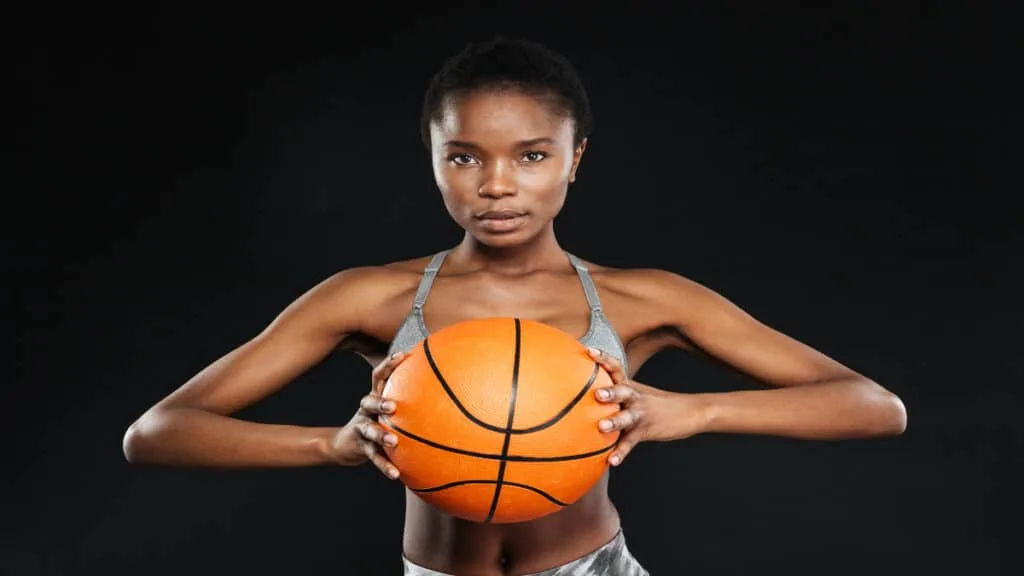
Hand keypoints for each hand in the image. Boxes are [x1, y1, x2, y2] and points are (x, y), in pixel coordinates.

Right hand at [327, 351, 406, 478]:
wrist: (346, 445)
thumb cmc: (378, 422)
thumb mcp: (390, 409)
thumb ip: (412, 400)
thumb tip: (446, 392)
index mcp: (376, 396)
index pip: (378, 376)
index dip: (388, 364)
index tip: (402, 355)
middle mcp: (366, 410)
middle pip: (369, 401)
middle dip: (380, 402)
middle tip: (392, 407)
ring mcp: (362, 429)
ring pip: (369, 430)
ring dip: (380, 435)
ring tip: (393, 442)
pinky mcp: (362, 448)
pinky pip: (374, 457)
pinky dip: (385, 466)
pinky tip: (396, 475)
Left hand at [588, 347, 702, 465]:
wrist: (691, 411)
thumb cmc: (655, 403)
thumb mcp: (638, 392)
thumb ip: (616, 391)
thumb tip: (588, 392)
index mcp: (630, 385)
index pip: (616, 367)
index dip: (603, 358)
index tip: (588, 351)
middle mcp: (635, 397)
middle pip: (622, 391)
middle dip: (610, 391)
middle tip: (597, 393)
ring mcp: (642, 414)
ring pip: (627, 417)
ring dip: (614, 421)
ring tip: (602, 426)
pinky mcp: (647, 430)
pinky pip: (631, 443)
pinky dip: (621, 452)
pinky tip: (612, 461)